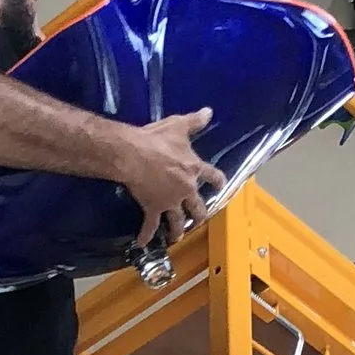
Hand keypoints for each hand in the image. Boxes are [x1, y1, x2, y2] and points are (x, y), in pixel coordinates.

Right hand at [119, 108, 222, 249]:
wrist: (134, 155)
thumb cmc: (156, 139)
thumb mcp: (178, 126)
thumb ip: (195, 121)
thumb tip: (209, 111)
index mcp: (194, 169)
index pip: (213, 176)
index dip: (218, 181)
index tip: (221, 186)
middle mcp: (186, 189)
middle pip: (198, 207)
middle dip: (199, 215)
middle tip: (198, 220)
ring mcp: (170, 201)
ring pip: (177, 221)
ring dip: (177, 230)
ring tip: (176, 237)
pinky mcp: (153, 208)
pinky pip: (150, 225)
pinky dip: (146, 235)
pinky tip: (142, 243)